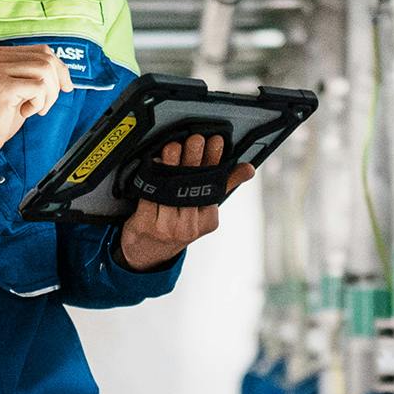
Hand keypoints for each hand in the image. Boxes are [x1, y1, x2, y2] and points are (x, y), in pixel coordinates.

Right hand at [0, 44, 67, 147]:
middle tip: (46, 104)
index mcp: (2, 54)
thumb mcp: (19, 87)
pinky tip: (25, 112)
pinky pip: (39, 88)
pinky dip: (39, 104)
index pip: (43, 50)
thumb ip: (35, 73)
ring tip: (37, 109)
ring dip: (49, 95)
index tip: (65, 87)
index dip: (60, 68)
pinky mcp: (3, 87)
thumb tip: (64, 72)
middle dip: (56, 84)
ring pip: (45, 71)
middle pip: (46, 59)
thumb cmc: (0, 114)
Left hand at [120, 131, 249, 270]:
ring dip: (172, 164)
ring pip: (170, 190)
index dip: (214, 163)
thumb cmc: (178, 226)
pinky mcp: (145, 224)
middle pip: (192, 187)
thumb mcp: (203, 211)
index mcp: (207, 222)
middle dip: (195, 159)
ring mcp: (166, 227)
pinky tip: (155, 162)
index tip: (216, 142)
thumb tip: (248, 169)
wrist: (148, 253)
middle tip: (196, 139)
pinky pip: (150, 195)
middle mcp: (188, 227)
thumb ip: (224, 186)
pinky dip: (152, 176)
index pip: (212, 187)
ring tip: (175, 146)